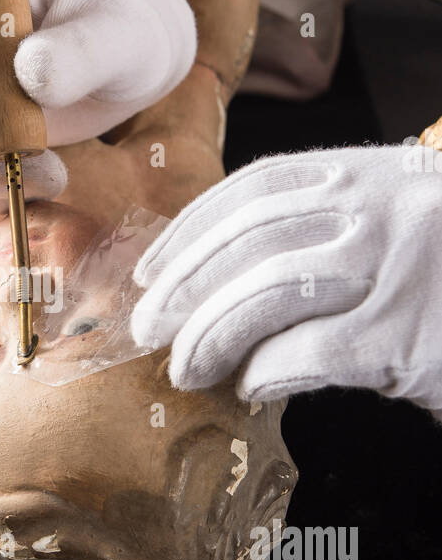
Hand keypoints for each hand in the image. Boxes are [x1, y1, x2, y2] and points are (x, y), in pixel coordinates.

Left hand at [131, 144, 441, 413]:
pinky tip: (252, 385)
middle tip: (152, 331)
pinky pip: (308, 353)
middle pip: (249, 244)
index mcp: (372, 174)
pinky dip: (264, 371)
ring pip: (267, 295)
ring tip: (189, 367)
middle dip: (185, 290)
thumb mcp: (398, 218)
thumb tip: (218, 268)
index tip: (152, 269)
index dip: (191, 231)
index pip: (255, 190)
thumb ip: (326, 224)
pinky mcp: (407, 339)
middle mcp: (382, 211)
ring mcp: (399, 272)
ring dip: (211, 335)